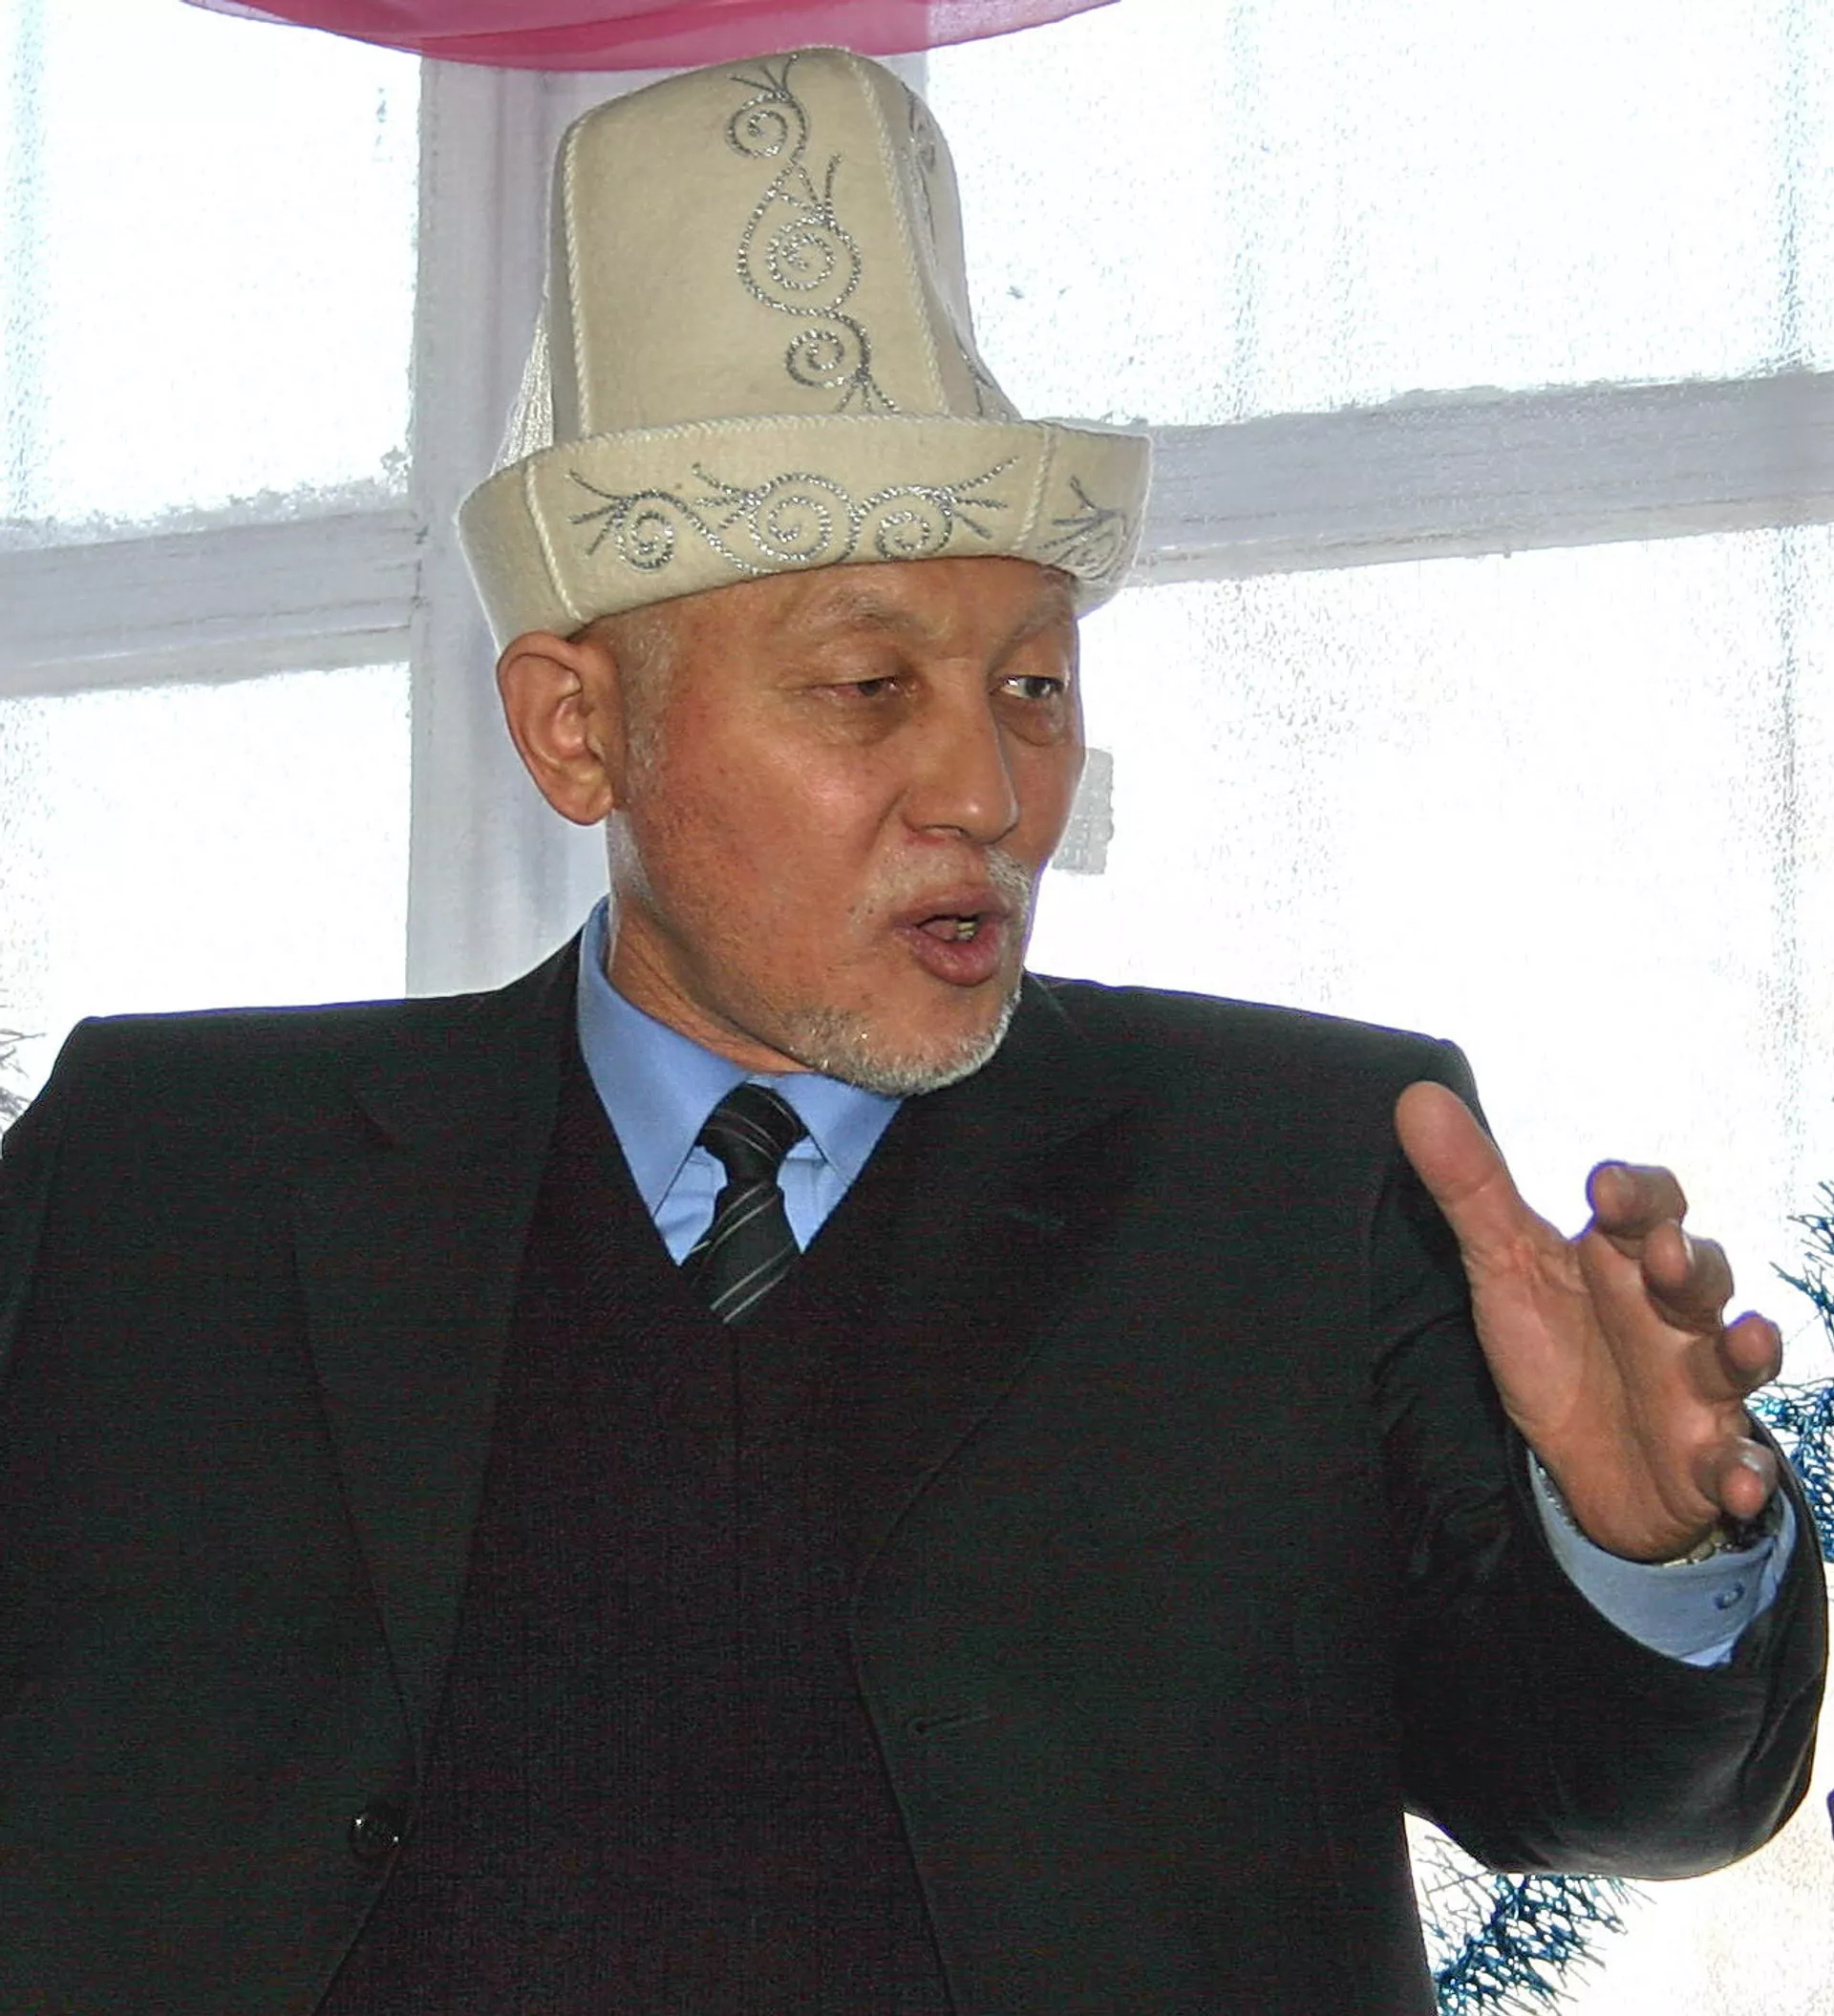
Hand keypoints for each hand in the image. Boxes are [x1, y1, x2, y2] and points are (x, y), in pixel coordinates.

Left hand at [1394, 1080, 1781, 1561]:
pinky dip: (1744, 1475)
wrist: (1590, 1464)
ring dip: (1747, 1348)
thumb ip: (1469, 1188)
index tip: (1604, 1185)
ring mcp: (1699, 1387)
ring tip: (1745, 1338)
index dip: (1637, 1192)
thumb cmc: (1558, 1345)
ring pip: (1734, 1359)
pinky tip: (1738, 1488)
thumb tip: (1417, 1098)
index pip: (1649, 1206)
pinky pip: (1739, 1466)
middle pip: (1698, 1274)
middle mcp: (1674, 1315)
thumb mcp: (1504, 1267)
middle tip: (1663, 1252)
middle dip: (1689, 1261)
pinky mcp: (1709, 1461)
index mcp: (1623, 1260)